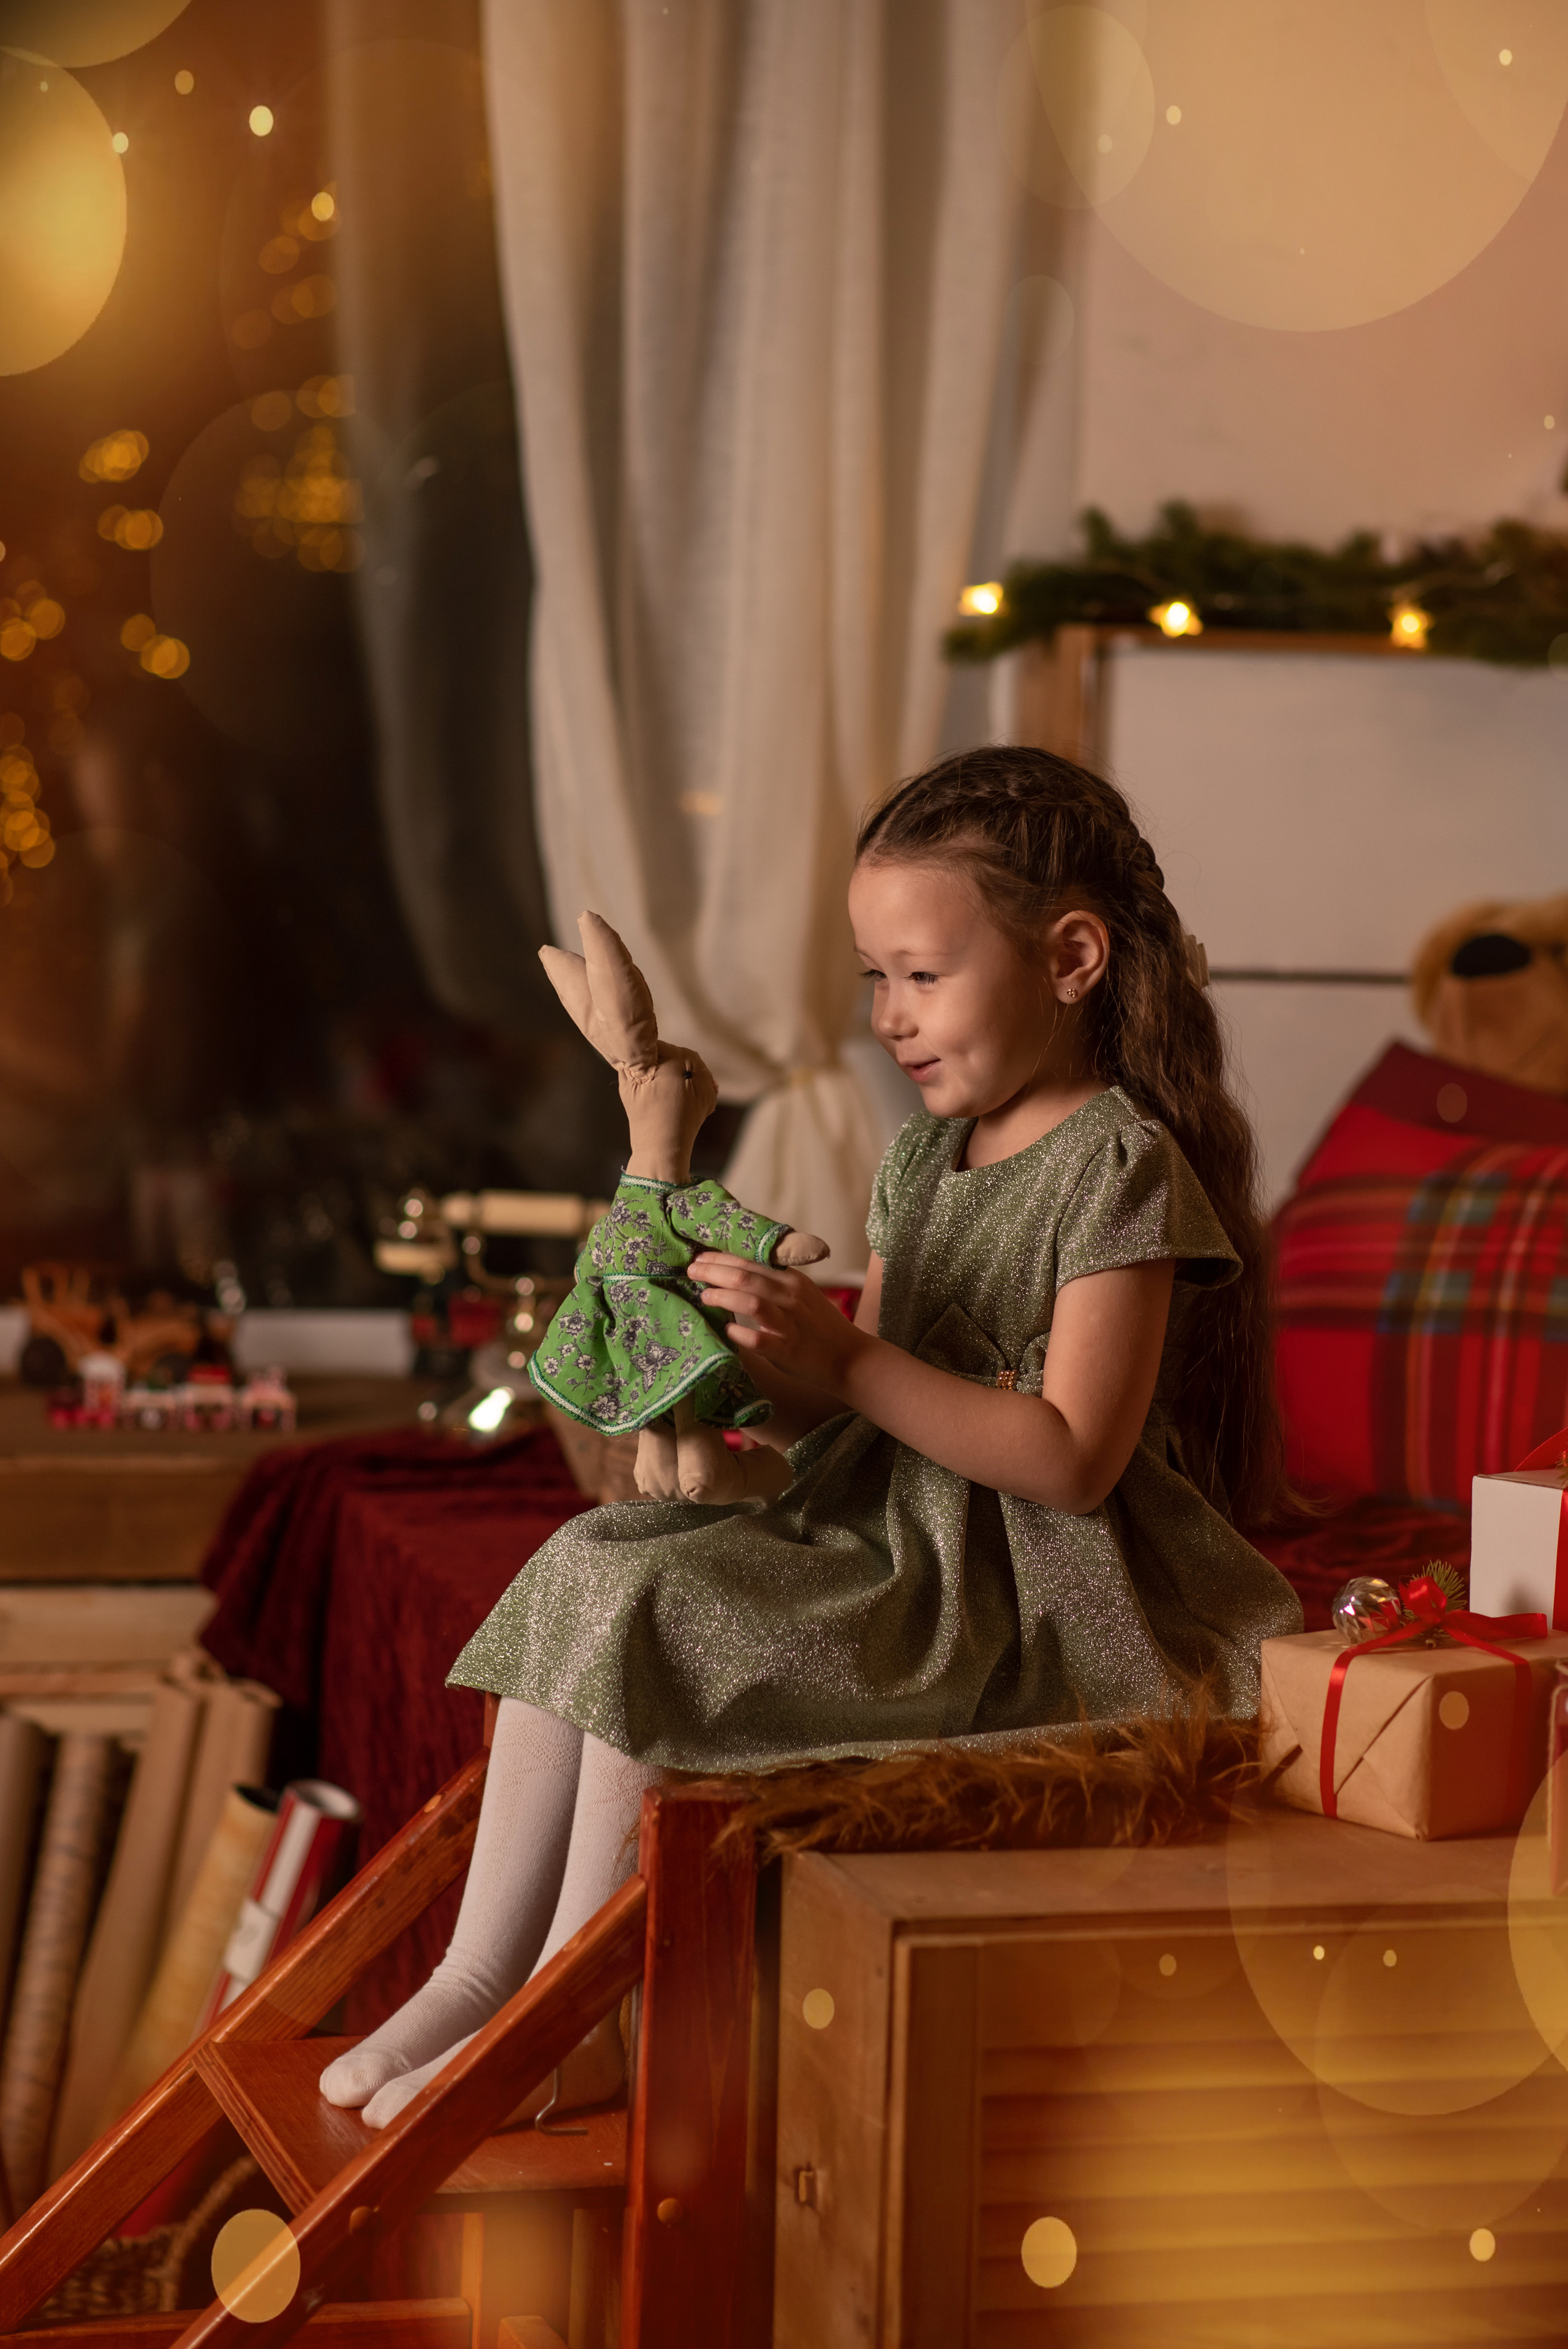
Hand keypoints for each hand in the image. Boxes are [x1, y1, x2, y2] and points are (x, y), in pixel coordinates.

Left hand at [688, 1253, 863, 1395]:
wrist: (850, 1357)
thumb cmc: (819, 1327)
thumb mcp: (800, 1296)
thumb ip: (773, 1286)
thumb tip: (734, 1277)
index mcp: (792, 1280)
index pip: (752, 1261)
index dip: (723, 1258)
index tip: (701, 1257)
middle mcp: (791, 1296)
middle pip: (746, 1276)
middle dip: (714, 1271)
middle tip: (692, 1271)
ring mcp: (790, 1323)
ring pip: (752, 1301)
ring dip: (723, 1297)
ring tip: (705, 1296)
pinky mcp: (789, 1349)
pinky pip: (760, 1339)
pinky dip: (741, 1333)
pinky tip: (727, 1330)